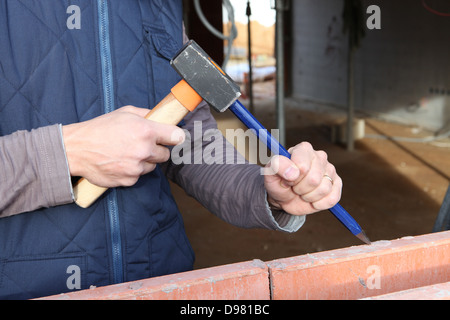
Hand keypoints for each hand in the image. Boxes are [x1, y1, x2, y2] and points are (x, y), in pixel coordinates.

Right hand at [62, 106, 184, 186]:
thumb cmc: (100, 128)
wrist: (76, 149)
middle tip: (143, 144)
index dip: (176, 137)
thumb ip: (147, 115)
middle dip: (157, 149)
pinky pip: (139, 176)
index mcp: (146, 130)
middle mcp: (144, 150)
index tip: (175, 138)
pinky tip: (120, 162)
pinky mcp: (129, 180)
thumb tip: (164, 117)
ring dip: (145, 161)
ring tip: (127, 153)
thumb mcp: (125, 113)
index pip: (177, 137)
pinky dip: (133, 171)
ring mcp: (137, 167)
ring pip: (152, 166)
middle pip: (166, 154)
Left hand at [264, 142, 341, 215]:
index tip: (287, 179)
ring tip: (302, 192)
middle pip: (314, 179)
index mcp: (303, 149)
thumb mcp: (270, 173)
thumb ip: (277, 166)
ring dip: (308, 196)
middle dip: (300, 188)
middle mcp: (319, 156)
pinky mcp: (336, 184)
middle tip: (294, 187)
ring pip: (324, 189)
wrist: (284, 197)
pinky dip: (319, 204)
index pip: (302, 166)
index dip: (292, 177)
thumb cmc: (278, 182)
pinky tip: (312, 199)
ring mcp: (330, 170)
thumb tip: (292, 173)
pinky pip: (332, 198)